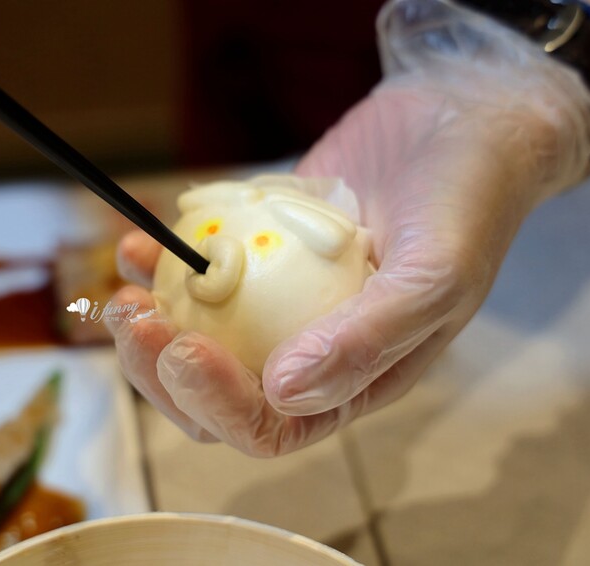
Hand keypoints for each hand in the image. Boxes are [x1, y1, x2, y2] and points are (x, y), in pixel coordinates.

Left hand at [107, 0, 589, 456]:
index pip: (272, 426)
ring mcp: (274, 302)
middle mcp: (306, 349)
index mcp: (352, 378)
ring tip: (127, 289)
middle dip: (162, 370)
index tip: (183, 351)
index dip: (218, 404)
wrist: (456, 122)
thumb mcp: (433, 277)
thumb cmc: (462, 205)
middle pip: (217, 393)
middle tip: (133, 318)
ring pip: (196, 340)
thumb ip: (366, 341)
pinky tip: (141, 246)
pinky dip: (160, 267)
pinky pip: (196, 276)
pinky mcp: (254, 252)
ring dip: (150, 324)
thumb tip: (282, 393)